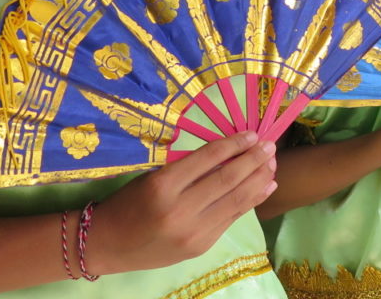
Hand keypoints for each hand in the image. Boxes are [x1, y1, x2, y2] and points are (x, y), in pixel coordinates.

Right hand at [86, 132, 277, 274]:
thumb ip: (189, 169)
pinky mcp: (201, 246)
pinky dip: (252, 200)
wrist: (108, 245)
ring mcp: (193, 232)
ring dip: (259, 179)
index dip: (234, 144)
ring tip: (272, 163)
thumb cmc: (128, 203)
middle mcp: (180, 209)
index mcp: (162, 185)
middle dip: (254, 160)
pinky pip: (232, 218)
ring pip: (237, 200)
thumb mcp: (153, 178)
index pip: (208, 159)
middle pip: (228, 180)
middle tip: (270, 145)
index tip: (252, 134)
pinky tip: (265, 187)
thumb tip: (230, 154)